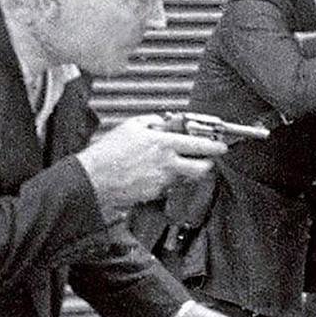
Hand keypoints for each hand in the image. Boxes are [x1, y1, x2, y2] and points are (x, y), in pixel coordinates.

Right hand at [76, 118, 225, 211]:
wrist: (94, 179)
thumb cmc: (108, 153)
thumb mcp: (131, 126)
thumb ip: (154, 121)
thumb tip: (166, 121)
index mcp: (163, 144)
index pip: (200, 145)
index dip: (215, 146)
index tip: (221, 146)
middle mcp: (167, 164)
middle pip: (203, 168)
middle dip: (208, 163)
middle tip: (206, 158)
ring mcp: (163, 182)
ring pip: (188, 179)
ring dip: (188, 172)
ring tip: (177, 164)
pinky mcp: (156, 194)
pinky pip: (171, 187)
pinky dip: (170, 181)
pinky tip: (157, 174)